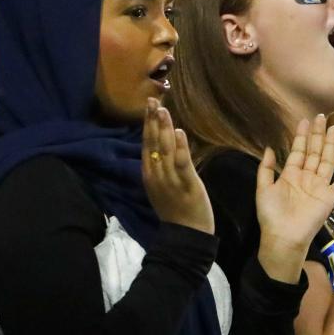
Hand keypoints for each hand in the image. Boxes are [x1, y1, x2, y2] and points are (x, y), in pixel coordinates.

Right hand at [142, 99, 213, 234]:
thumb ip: (159, 167)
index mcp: (149, 174)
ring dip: (164, 128)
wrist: (186, 234)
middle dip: (152, 120)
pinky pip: (182, 162)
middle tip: (153, 100)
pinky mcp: (187, 183)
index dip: (147, 124)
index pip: (146, 144)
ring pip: (165, 149)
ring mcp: (170, 179)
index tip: (148, 106)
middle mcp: (156, 174)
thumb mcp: (161, 186)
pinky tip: (178, 131)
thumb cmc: (176, 209)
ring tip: (163, 110)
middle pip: (152, 143)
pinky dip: (179, 146)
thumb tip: (160, 145)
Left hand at [256, 115, 333, 263]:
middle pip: (315, 152)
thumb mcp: (263, 188)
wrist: (282, 237)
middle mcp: (307, 178)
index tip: (305, 120)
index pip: (299, 151)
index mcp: (291, 175)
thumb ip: (266, 168)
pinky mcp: (330, 197)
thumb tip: (269, 147)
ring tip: (333, 128)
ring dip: (330, 145)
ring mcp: (320, 186)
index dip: (302, 136)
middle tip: (321, 117)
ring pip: (327, 161)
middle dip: (318, 135)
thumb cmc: (271, 215)